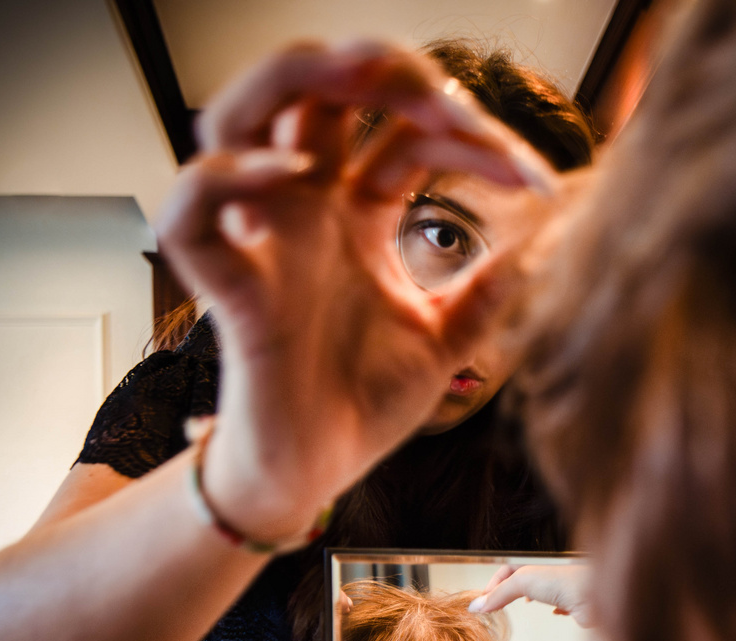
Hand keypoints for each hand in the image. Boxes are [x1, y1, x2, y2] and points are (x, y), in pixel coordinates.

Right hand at [156, 41, 559, 539]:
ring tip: (365, 78)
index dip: (465, 133)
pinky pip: (192, 211)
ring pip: (232, 118)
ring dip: (294, 80)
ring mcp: (263, 243)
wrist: (316, 476)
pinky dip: (229, 178)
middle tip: (449, 97)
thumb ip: (485, 294)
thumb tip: (543, 246)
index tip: (531, 175)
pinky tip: (293, 173)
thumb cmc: (359, 406)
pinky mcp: (229, 289)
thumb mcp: (444, 343)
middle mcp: (305, 213)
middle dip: (378, 69)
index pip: (401, 132)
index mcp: (354, 215)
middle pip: (312, 91)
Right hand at [470, 564, 595, 625]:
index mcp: (535, 568)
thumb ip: (500, 594)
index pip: (507, 571)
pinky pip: (565, 605)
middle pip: (524, 581)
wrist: (596, 596)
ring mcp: (563, 591)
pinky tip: (555, 612)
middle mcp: (549, 578)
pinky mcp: (576, 606)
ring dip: (533, 597)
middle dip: (510, 590)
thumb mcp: (522, 582)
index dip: (493, 585)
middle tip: (497, 606)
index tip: (483, 602)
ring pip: (545, 593)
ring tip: (524, 604)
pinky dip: (557, 609)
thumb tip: (475, 606)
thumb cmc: (562, 583)